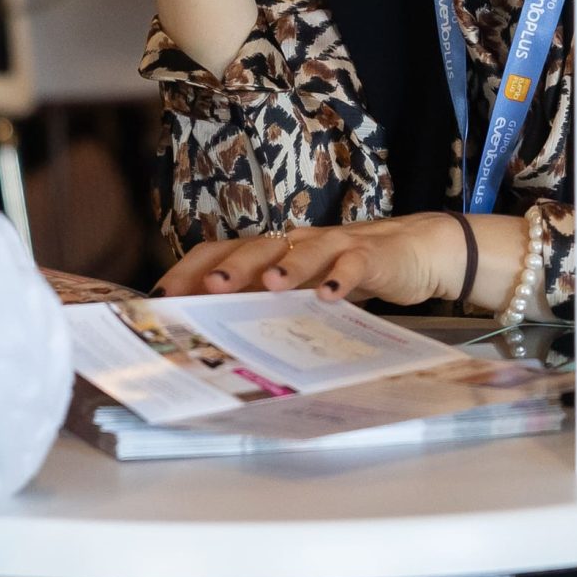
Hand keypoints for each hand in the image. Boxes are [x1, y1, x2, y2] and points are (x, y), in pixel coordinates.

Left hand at [154, 213, 464, 306]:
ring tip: (270, 286)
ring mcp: (336, 246)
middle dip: (232, 268)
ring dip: (287, 267)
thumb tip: (205, 333)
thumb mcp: (299, 291)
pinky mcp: (372, 257)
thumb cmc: (344, 274)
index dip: (192, 269)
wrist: (413, 250)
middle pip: (258, 246)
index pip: (222, 250)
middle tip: (209, 289)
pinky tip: (331, 297)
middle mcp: (297, 242)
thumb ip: (261, 303)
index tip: (163, 296)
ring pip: (306, 250)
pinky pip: (355, 265)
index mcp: (272, 251)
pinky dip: (343, 279)